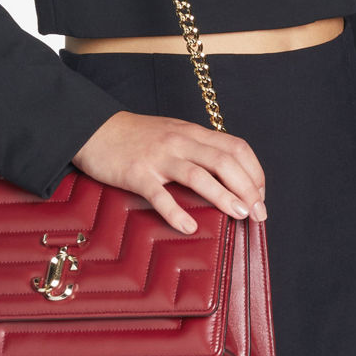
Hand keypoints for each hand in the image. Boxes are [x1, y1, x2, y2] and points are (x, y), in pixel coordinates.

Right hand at [72, 110, 267, 234]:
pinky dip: (176, 212)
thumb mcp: (174, 134)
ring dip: (224, 196)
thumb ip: (198, 150)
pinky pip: (160, 195)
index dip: (254, 172)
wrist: (94, 129)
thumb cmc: (136, 137)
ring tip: (239, 214)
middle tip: (259, 213)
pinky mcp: (136, 174)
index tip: (261, 195)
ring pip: (199, 175)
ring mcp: (159, 158)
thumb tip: (227, 178)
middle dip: (248, 188)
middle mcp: (180, 142)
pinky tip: (188, 227)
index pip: (236, 148)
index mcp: (193, 133)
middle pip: (225, 161)